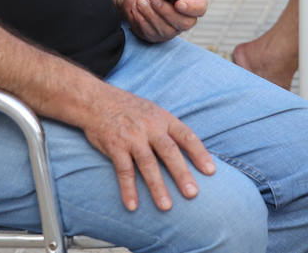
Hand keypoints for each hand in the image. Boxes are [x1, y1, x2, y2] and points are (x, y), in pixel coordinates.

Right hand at [78, 82, 216, 211]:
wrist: (96, 100)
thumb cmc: (129, 109)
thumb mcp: (153, 112)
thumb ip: (168, 130)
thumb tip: (189, 151)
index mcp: (163, 119)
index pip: (186, 136)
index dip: (200, 153)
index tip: (211, 171)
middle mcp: (150, 127)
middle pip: (169, 152)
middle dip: (182, 174)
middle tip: (192, 193)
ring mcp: (132, 137)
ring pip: (148, 164)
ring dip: (157, 187)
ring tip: (166, 206)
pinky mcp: (115, 146)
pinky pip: (124, 170)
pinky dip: (128, 189)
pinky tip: (132, 205)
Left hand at [114, 0, 206, 41]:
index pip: (200, 8)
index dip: (192, 8)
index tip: (178, 3)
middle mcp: (184, 15)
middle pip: (186, 23)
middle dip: (167, 11)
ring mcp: (172, 27)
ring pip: (167, 30)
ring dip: (151, 14)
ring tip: (141, 0)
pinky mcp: (157, 35)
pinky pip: (153, 33)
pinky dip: (142, 20)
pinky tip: (138, 9)